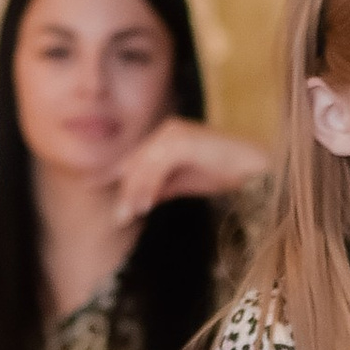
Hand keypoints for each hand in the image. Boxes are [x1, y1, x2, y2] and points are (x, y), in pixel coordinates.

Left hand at [108, 117, 269, 229]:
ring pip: (143, 165)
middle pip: (135, 163)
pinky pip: (157, 166)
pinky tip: (144, 206)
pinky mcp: (182, 140)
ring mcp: (174, 133)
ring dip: (134, 193)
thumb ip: (160, 188)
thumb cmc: (224, 173)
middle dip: (123, 191)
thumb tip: (136, 202)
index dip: (113, 175)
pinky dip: (148, 187)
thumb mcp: (183, 183)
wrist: (255, 169)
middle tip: (117, 218)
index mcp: (165, 138)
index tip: (94, 189)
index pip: (133, 159)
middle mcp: (166, 131)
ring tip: (127, 216)